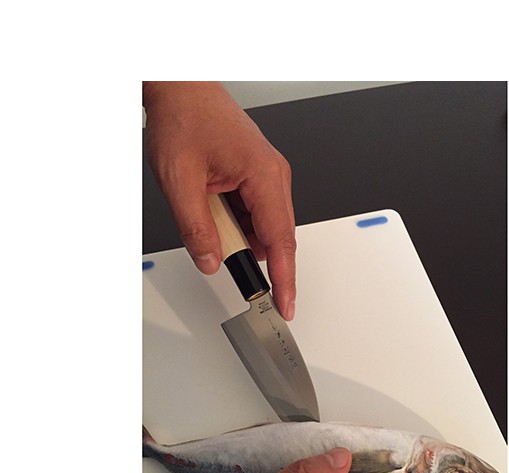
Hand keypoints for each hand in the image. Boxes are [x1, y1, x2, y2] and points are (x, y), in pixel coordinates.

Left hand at [143, 81, 296, 319]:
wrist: (182, 87)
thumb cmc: (185, 118)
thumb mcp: (179, 179)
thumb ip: (196, 229)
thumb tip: (210, 262)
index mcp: (265, 176)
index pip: (281, 241)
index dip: (285, 279)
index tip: (286, 306)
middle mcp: (274, 176)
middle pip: (274, 237)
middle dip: (248, 252)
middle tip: (216, 246)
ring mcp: (267, 177)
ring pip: (262, 228)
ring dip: (237, 234)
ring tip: (206, 209)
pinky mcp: (257, 177)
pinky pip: (253, 214)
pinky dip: (234, 222)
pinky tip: (212, 204)